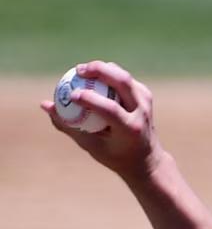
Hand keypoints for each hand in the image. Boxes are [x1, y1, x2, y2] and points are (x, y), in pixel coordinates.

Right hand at [40, 60, 163, 183]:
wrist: (147, 159)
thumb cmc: (115, 155)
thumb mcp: (91, 146)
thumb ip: (69, 126)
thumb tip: (46, 104)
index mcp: (131, 129)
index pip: (111, 109)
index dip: (90, 99)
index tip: (71, 95)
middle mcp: (142, 113)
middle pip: (122, 82)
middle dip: (99, 70)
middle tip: (78, 70)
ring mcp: (146, 102)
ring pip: (124, 76)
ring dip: (103, 69)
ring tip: (82, 71)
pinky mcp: (145, 95)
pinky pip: (124, 78)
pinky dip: (108, 74)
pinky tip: (94, 76)